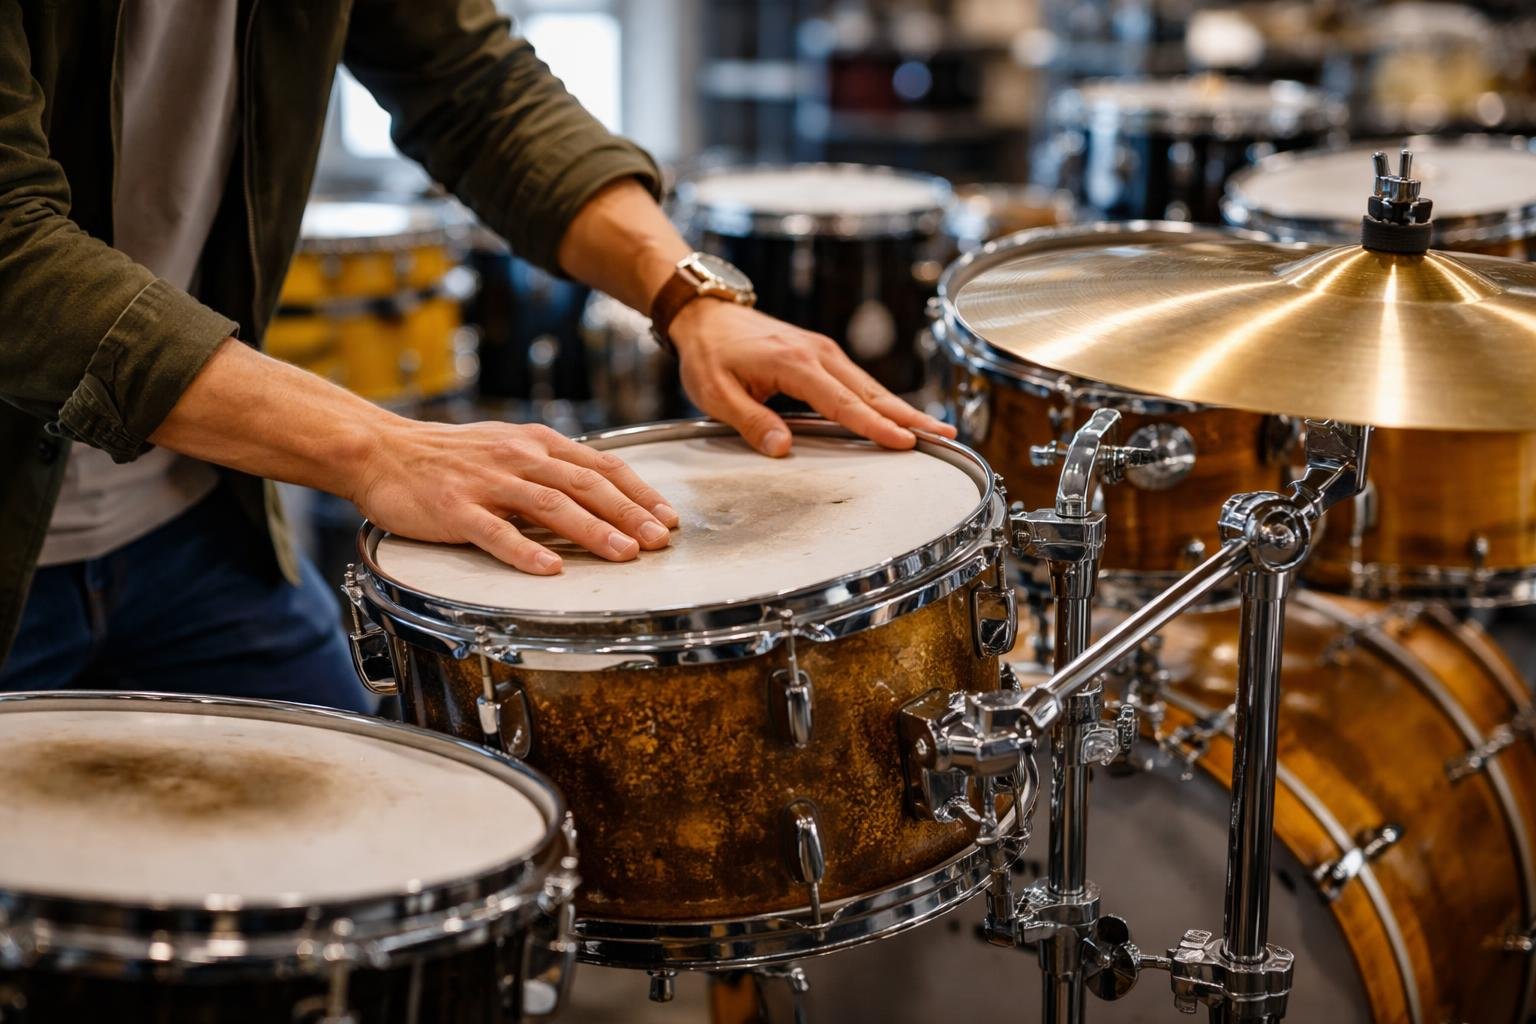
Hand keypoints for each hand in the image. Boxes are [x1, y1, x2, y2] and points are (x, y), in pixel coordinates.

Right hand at [351, 419, 678, 573]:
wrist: (382, 450)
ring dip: (592, 531)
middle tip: (659, 541)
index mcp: (537, 443)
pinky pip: (496, 532)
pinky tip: (551, 570)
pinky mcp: (455, 509)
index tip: (668, 517)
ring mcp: (487, 482)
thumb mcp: (509, 445)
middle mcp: (518, 457)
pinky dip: (526, 552)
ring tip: (623, 554)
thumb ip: (552, 466)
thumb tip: (601, 488)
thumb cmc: (449, 455)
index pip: (602, 466)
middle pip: (585, 485)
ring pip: (550, 506)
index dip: (639, 492)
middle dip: (629, 514)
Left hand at [669, 300, 956, 455]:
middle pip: (870, 392)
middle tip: (947, 437)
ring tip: (938, 431)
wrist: (706, 314)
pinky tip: (902, 417)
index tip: (905, 442)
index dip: (874, 425)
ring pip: (870, 386)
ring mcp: (823, 351)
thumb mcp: (716, 393)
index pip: (841, 402)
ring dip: (904, 409)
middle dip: (910, 416)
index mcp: (792, 363)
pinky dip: (883, 400)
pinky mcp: (822, 354)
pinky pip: (859, 382)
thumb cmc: (708, 355)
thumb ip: (750, 422)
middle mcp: (816, 353)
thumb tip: (782, 449)